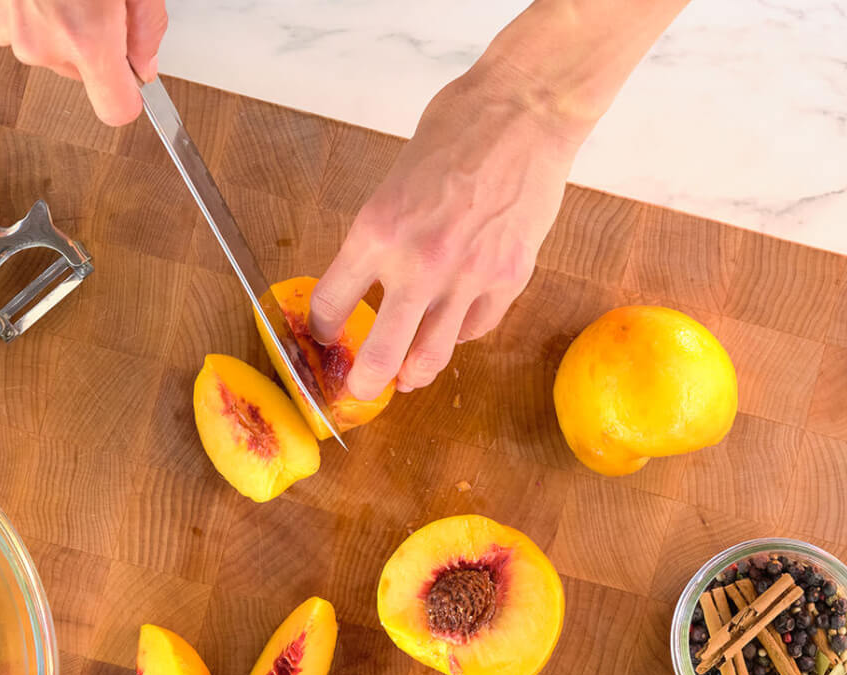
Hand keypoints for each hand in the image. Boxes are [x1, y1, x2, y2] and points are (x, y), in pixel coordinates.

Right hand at [0, 0, 167, 125]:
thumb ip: (146, 22)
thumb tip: (144, 59)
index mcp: (86, 35)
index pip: (116, 109)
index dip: (127, 91)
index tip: (131, 74)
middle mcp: (41, 42)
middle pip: (79, 72)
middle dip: (91, 40)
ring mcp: (4, 29)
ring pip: (44, 44)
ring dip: (55, 18)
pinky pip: (13, 22)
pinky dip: (23, 3)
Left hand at [310, 59, 584, 400]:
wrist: (524, 112)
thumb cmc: (455, 133)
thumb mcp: (392, 185)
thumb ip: (379, 241)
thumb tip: (366, 284)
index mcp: (377, 233)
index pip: (331, 306)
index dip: (322, 329)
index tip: (325, 333)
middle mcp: (418, 264)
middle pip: (379, 358)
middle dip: (362, 385)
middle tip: (359, 390)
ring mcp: (468, 277)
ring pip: (431, 359)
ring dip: (413, 374)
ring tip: (407, 376)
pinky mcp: (508, 279)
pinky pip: (474, 329)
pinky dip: (459, 333)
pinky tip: (452, 324)